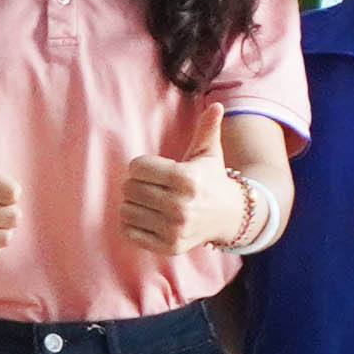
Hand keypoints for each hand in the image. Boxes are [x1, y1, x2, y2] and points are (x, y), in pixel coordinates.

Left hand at [113, 98, 238, 256]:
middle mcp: (181, 206)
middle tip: (151, 186)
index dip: (141, 166)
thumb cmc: (210, 180)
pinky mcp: (168, 247)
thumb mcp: (208, 154)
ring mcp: (174, 229)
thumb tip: (217, 106)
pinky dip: (132, 224)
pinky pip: (128, 231)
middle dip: (136, 184)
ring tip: (150, 202)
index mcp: (187, 179)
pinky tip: (149, 218)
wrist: (229, 216)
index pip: (136, 167)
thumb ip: (207, 129)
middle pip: (129, 188)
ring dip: (132, 204)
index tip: (154, 169)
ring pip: (125, 210)